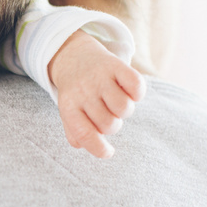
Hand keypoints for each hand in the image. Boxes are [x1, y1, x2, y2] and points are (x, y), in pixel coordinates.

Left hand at [47, 30, 145, 157]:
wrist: (74, 54)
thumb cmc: (76, 91)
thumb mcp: (69, 110)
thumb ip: (75, 131)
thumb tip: (85, 145)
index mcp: (69, 105)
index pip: (84, 133)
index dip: (98, 148)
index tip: (108, 153)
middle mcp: (83, 91)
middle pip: (109, 124)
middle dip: (113, 125)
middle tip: (107, 113)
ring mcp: (100, 77)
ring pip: (124, 108)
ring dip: (125, 110)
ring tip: (116, 101)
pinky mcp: (115, 64)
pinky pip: (136, 86)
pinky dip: (137, 93)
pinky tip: (128, 89)